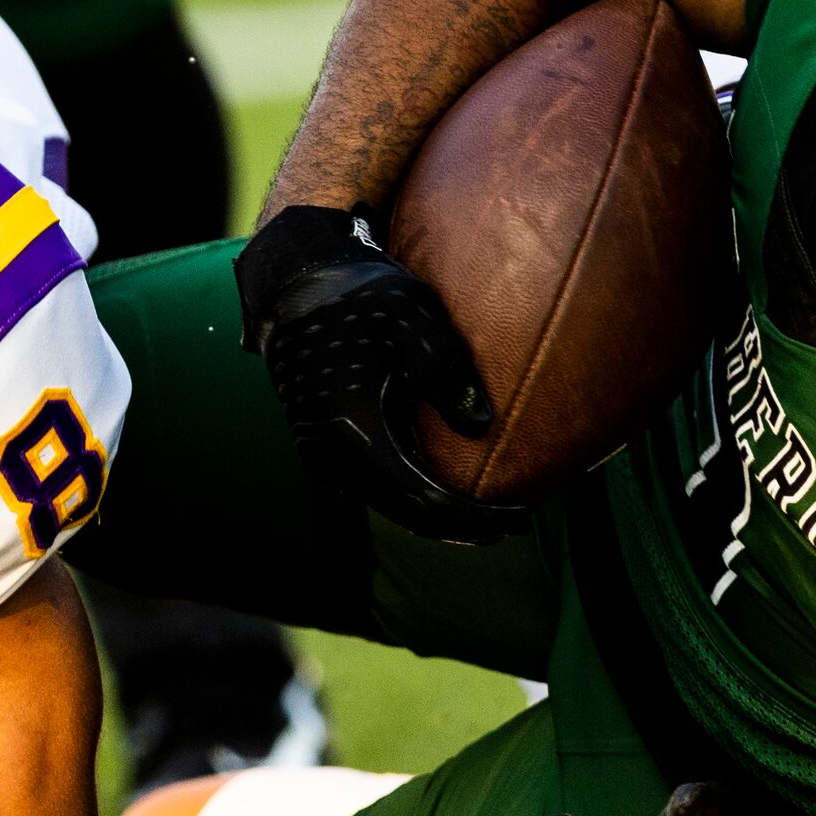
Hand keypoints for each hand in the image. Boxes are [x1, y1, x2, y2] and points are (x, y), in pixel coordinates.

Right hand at [234, 206, 516, 543]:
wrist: (296, 288)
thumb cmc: (361, 298)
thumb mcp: (413, 322)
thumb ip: (447, 373)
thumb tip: (481, 427)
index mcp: (353, 430)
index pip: (426, 498)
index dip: (474, 516)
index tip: (519, 519)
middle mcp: (330, 456)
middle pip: (407, 515)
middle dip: (461, 526)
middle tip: (511, 526)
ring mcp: (320, 457)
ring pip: (387, 507)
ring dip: (435, 516)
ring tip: (481, 518)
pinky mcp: (320, 450)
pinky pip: (372, 490)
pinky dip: (409, 499)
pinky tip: (438, 494)